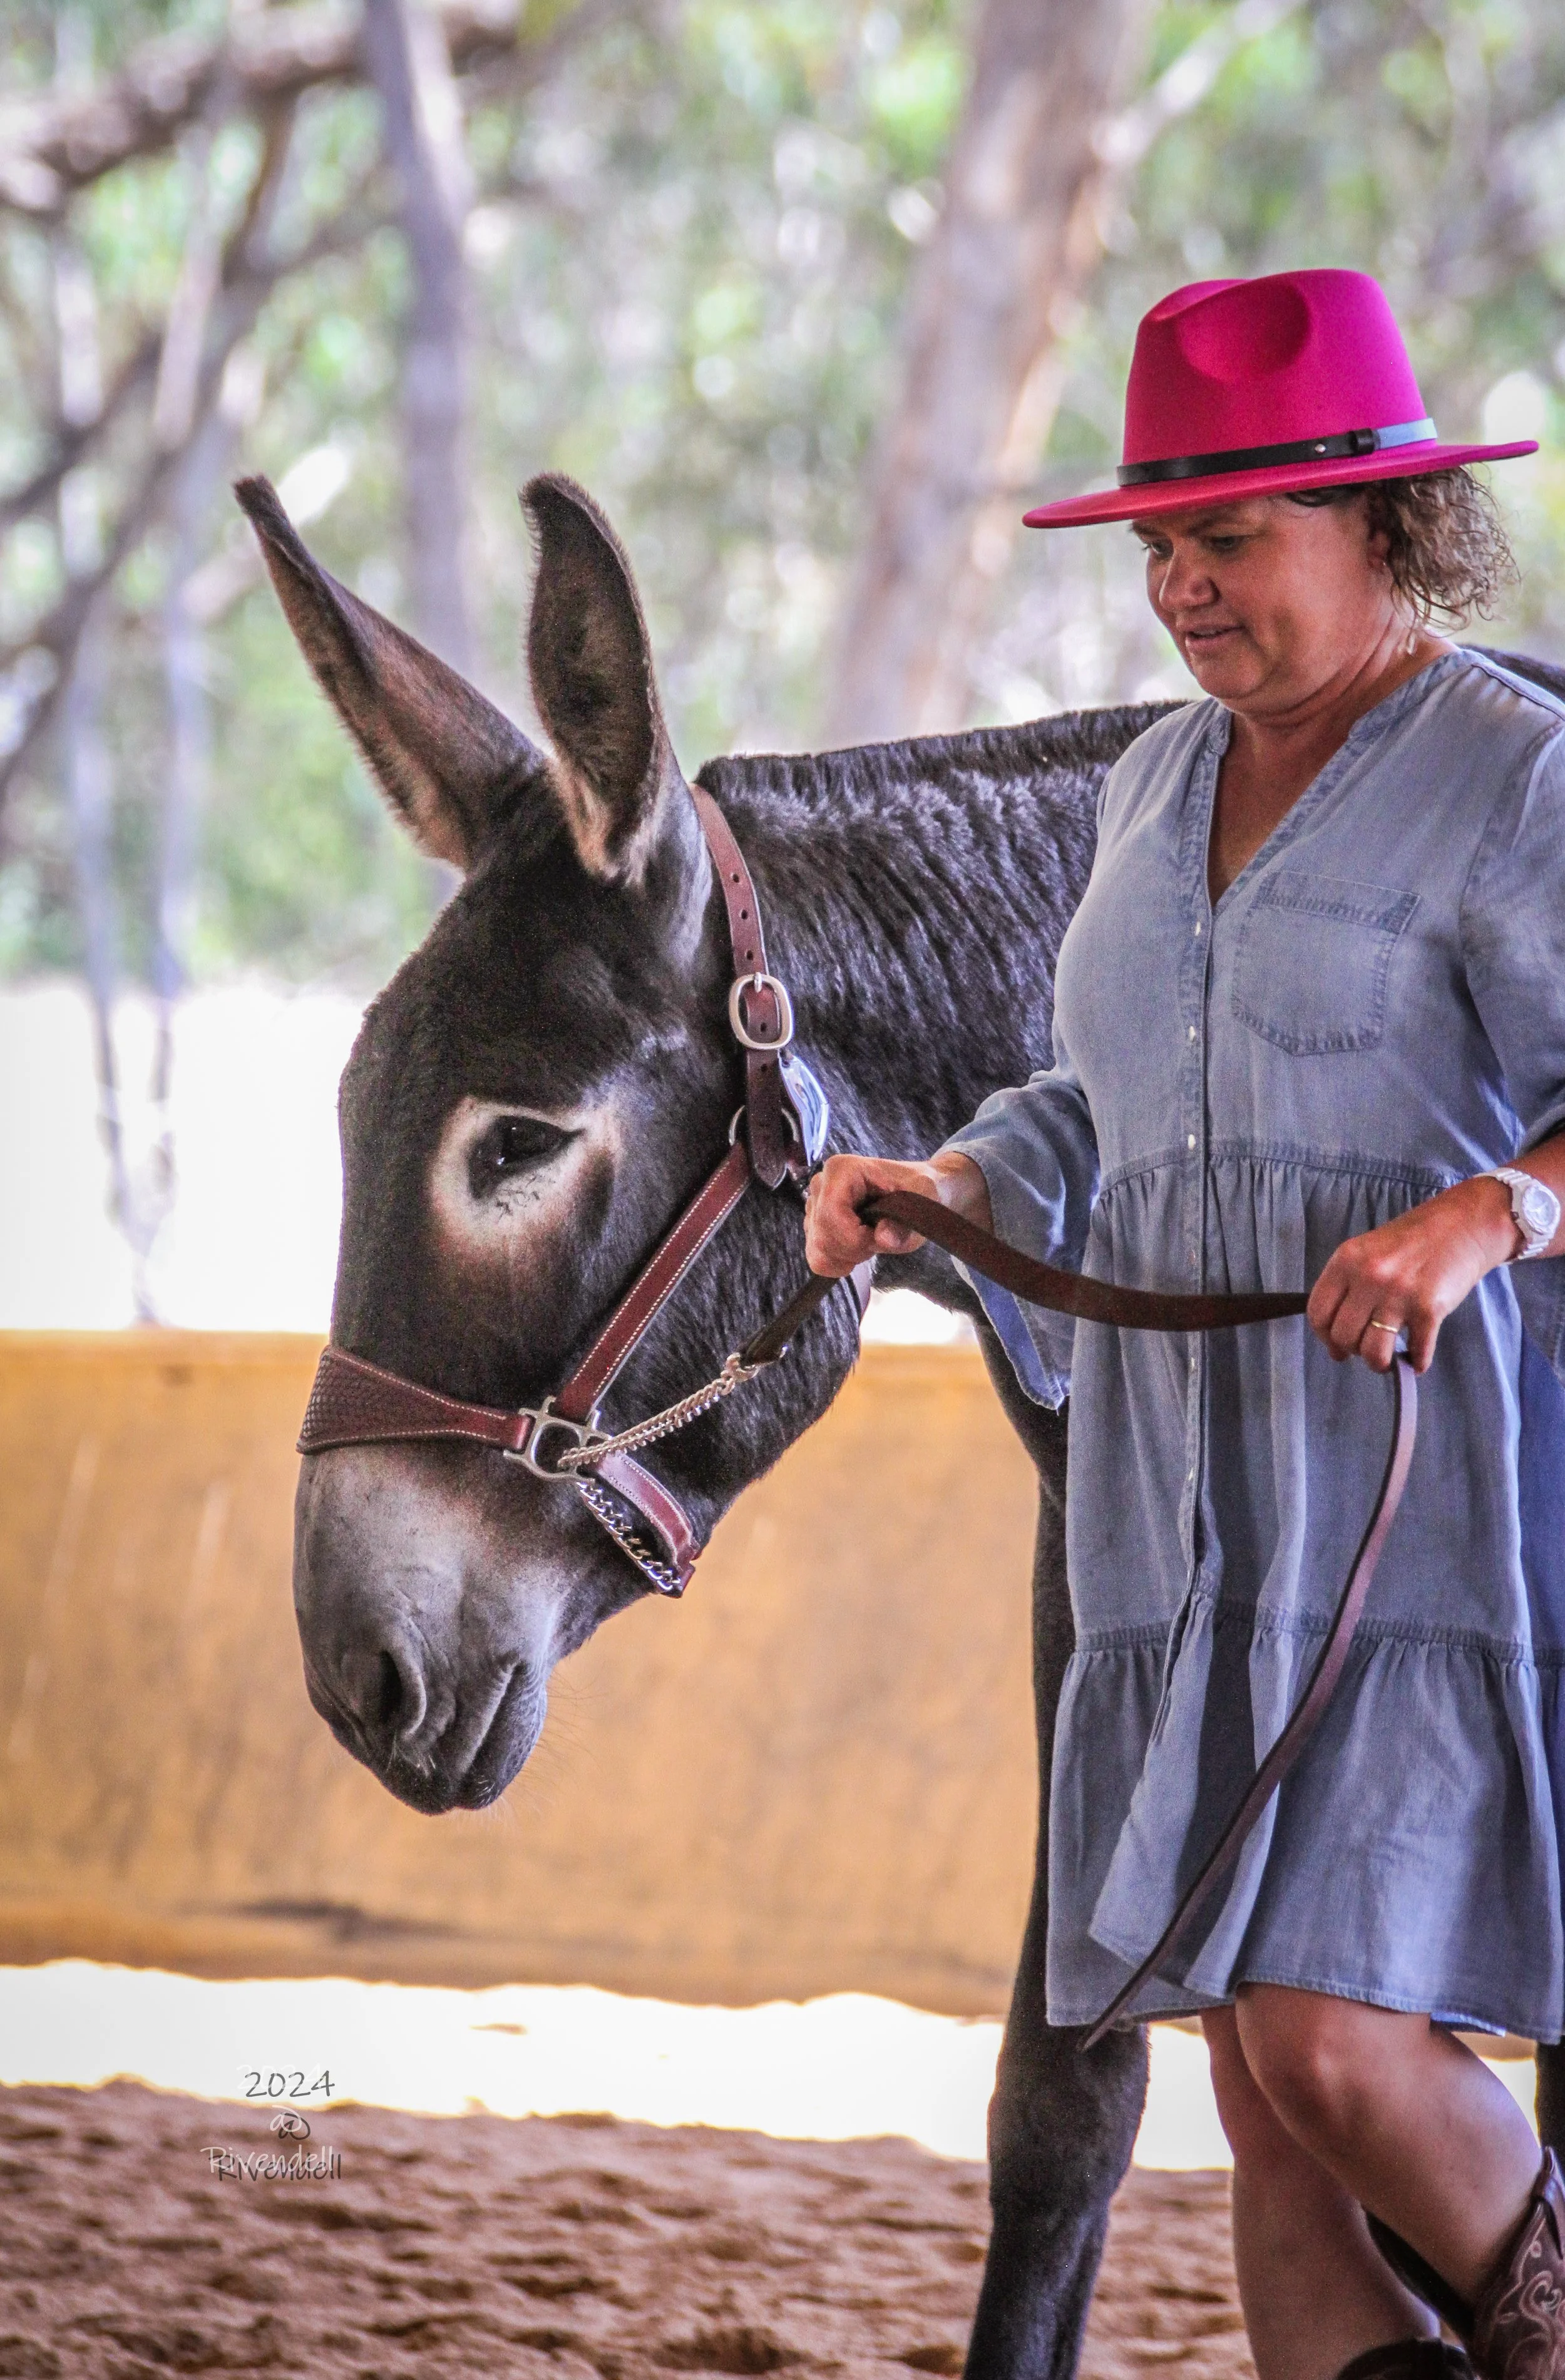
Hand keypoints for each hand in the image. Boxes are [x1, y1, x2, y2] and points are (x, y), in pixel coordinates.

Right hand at [803, 1150, 992, 1277]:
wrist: (918, 1190)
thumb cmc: (919, 1190)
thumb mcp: (922, 1204)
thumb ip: (903, 1223)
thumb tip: (884, 1238)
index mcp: (842, 1170)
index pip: (830, 1216)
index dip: (855, 1238)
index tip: (880, 1236)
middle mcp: (821, 1184)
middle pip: (822, 1236)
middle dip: (853, 1249)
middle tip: (879, 1239)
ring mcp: (815, 1204)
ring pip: (816, 1249)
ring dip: (847, 1256)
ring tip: (870, 1242)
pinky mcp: (815, 1223)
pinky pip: (815, 1256)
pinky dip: (838, 1262)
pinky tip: (857, 1251)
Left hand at [1306, 1177, 1520, 1372]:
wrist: (1464, 1225)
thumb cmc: (1415, 1238)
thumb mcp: (1369, 1250)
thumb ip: (1349, 1283)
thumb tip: (1337, 1331)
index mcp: (1346, 1260)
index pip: (1318, 1313)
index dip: (1324, 1336)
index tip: (1336, 1344)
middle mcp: (1368, 1277)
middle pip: (1343, 1336)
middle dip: (1352, 1351)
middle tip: (1364, 1349)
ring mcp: (1399, 1294)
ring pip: (1373, 1352)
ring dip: (1379, 1363)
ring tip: (1388, 1357)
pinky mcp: (1429, 1309)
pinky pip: (1416, 1352)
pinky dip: (1417, 1362)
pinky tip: (1417, 1357)